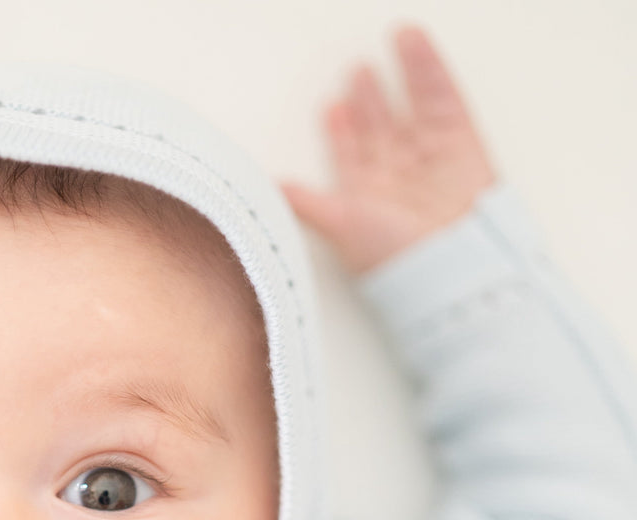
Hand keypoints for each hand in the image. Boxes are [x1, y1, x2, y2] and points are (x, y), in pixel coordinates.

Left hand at [280, 25, 497, 274]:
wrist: (451, 264)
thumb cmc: (394, 257)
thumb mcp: (340, 225)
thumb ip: (306, 204)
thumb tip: (270, 191)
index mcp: (366, 196)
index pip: (350, 156)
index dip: (341, 132)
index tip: (330, 106)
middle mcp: (397, 176)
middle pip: (380, 129)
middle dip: (367, 100)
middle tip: (354, 71)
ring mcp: (430, 158)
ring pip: (411, 107)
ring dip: (398, 77)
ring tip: (391, 41)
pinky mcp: (462, 142)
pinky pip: (444, 97)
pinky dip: (431, 69)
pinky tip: (415, 44)